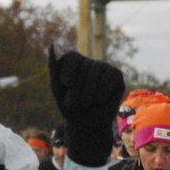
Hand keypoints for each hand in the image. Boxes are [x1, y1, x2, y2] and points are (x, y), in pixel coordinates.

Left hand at [48, 45, 124, 165]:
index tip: (66, 84)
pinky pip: (111, 75)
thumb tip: (53, 44)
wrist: (86, 125)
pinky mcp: (116, 75)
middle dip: (79, 88)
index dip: (69, 70)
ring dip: (90, 90)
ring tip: (87, 103)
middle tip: (76, 103)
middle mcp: (88, 62)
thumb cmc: (70, 107)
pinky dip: (104, 89)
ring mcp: (103, 67)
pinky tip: (99, 100)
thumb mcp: (57, 88)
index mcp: (72, 62)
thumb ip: (54, 66)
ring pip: (97, 69)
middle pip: (85, 66)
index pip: (72, 57)